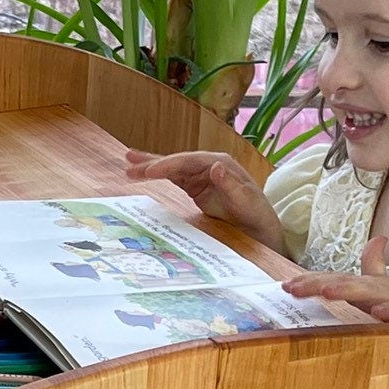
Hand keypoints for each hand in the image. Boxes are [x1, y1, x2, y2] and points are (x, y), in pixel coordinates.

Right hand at [120, 146, 286, 250]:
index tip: (150, 170)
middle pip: (177, 161)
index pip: (189, 161)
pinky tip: (143, 174)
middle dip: (153, 163)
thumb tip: (215, 166)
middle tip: (129, 162)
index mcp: (220, 163)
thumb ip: (230, 184)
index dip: (169, 164)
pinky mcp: (196, 187)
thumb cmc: (256, 213)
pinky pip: (173, 179)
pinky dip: (158, 177)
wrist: (260, 228)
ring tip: (128, 165)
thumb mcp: (246, 200)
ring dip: (150, 168)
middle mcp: (209, 165)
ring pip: (172, 169)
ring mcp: (201, 176)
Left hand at [281, 235, 388, 324]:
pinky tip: (379, 312)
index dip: (312, 282)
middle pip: (347, 283)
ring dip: (350, 290)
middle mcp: (381, 290)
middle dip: (320, 283)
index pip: (336, 282)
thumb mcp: (388, 289)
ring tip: (328, 291)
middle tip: (292, 287)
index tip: (285, 286)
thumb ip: (374, 269)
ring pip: (372, 293)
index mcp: (369, 288)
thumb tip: (374, 240)